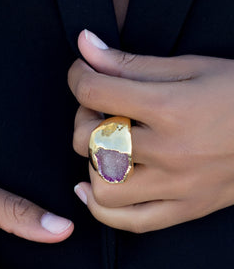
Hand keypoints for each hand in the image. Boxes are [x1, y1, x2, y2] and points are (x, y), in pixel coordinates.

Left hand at [69, 29, 233, 231]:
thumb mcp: (191, 67)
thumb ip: (132, 62)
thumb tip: (84, 45)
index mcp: (171, 108)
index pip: (95, 92)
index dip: (78, 77)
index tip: (82, 74)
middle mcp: (170, 151)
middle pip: (91, 141)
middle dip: (83, 119)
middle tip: (100, 110)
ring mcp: (178, 187)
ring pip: (103, 187)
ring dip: (92, 164)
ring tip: (103, 148)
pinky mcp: (185, 210)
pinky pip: (129, 222)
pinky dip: (101, 208)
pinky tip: (91, 188)